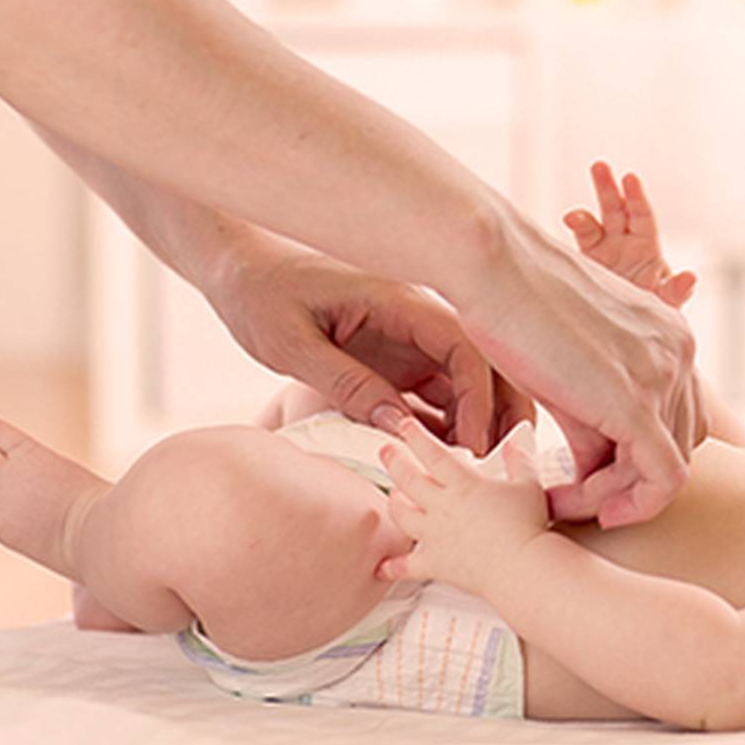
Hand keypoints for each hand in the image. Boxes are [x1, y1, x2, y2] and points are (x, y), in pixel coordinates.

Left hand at [212, 244, 533, 451]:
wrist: (244, 274)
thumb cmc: (264, 296)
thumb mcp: (293, 344)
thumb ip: (345, 382)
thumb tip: (397, 427)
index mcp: (401, 302)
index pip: (466, 349)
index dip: (479, 400)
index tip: (473, 447)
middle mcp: (418, 321)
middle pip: (486, 366)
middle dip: (501, 413)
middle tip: (498, 464)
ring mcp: (412, 342)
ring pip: (467, 385)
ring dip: (477, 424)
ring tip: (473, 470)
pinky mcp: (399, 362)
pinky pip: (436, 396)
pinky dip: (446, 427)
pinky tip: (440, 460)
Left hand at [376, 415, 546, 591]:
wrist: (521, 566)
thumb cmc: (526, 527)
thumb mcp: (528, 485)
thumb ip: (520, 461)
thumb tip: (516, 445)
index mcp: (463, 484)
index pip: (432, 453)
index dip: (415, 436)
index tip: (405, 425)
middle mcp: (443, 507)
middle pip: (408, 480)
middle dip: (394, 462)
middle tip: (385, 451)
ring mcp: (435, 536)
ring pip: (402, 516)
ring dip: (394, 504)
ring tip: (391, 496)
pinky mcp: (436, 563)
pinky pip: (407, 566)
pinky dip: (393, 567)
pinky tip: (381, 568)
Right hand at [457, 203, 706, 527]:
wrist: (490, 264)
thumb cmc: (510, 304)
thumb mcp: (566, 365)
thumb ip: (591, 415)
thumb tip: (593, 468)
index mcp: (667, 333)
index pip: (676, 417)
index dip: (635, 457)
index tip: (584, 477)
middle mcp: (679, 350)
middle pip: (678, 445)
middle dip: (627, 482)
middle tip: (569, 496)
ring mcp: (665, 374)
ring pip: (667, 470)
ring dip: (613, 498)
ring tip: (557, 501)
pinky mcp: (638, 402)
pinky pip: (657, 480)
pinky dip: (620, 504)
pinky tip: (564, 502)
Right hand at [562, 162, 696, 307]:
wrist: (629, 329)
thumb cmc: (654, 311)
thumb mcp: (668, 302)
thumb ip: (676, 290)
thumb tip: (691, 277)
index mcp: (647, 246)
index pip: (642, 215)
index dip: (636, 197)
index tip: (630, 179)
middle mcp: (624, 242)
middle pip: (616, 209)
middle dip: (607, 188)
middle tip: (600, 166)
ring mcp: (603, 251)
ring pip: (592, 223)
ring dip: (582, 215)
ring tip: (573, 216)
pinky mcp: (586, 263)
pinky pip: (579, 243)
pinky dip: (574, 232)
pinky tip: (568, 225)